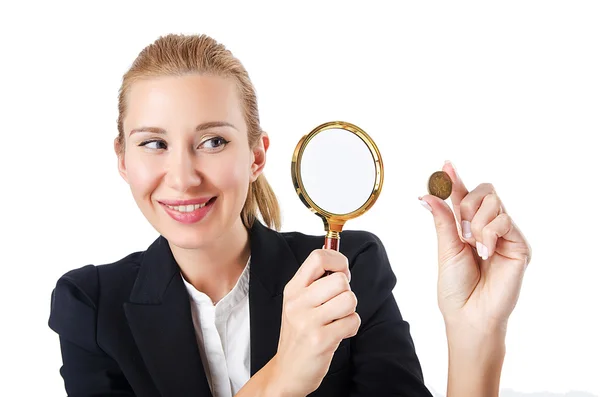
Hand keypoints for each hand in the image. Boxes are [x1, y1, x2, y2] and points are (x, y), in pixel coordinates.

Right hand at [272, 249, 359, 396]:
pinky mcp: (320, 340)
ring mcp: (308, 321)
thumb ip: (316, 282)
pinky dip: (351, 327)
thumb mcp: (299, 303)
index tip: (341, 272)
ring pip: (349, 299)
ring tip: (337, 320)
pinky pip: (353, 321)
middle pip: (340, 280)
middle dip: (347, 292)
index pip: (318, 257)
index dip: (338, 261)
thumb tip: (340, 262)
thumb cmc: (300, 333)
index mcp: (293, 289)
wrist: (287, 371)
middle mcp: (297, 302)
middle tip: (337, 304)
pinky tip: (338, 334)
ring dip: (350, 311)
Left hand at [420, 161, 531, 335]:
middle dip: (466, 204)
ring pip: (494, 202)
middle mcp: (486, 227)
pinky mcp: (519, 245)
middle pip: (484, 191)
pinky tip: (486, 253)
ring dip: (477, 223)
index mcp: (466, 226)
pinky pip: (505, 221)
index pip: (463, 196)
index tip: (445, 165)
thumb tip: (426, 194)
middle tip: (462, 232)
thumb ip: (442, 219)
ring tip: (474, 247)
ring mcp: (504, 235)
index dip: (454, 179)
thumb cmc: (456, 287)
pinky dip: (490, 234)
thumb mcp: (445, 248)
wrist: (469, 313)